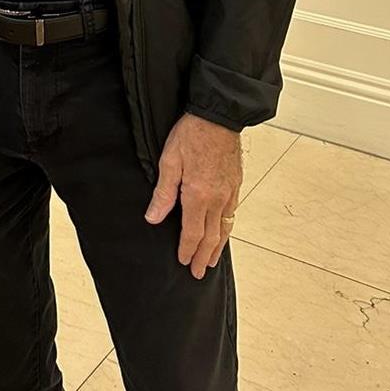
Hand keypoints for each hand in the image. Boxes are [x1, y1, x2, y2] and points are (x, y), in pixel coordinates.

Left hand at [144, 113, 241, 279]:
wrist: (218, 117)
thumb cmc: (191, 134)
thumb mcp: (169, 161)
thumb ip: (163, 193)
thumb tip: (154, 218)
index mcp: (198, 195)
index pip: (192, 232)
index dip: (187, 249)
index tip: (183, 262)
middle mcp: (217, 199)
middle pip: (211, 236)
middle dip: (203, 256)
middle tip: (199, 273)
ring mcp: (229, 192)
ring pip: (225, 227)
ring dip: (218, 247)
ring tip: (212, 260)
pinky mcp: (236, 183)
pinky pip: (232, 213)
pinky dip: (227, 228)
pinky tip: (224, 230)